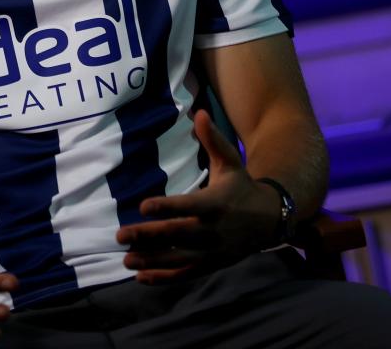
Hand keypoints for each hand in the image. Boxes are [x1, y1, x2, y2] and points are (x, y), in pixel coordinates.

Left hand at [115, 109, 281, 283]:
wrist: (270, 220)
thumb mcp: (230, 162)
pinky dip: (164, 278)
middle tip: (120, 235)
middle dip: (148, 236)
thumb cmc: (241, 187)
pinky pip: (185, 274)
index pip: (188, 206)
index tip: (142, 206)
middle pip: (177, 235)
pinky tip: (141, 276)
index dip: (165, 207)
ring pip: (178, 259)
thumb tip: (199, 112)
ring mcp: (212, 251)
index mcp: (215, 203)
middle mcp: (213, 230)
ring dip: (150, 260)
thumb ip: (213, 140)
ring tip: (125, 259)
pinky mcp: (211, 265)